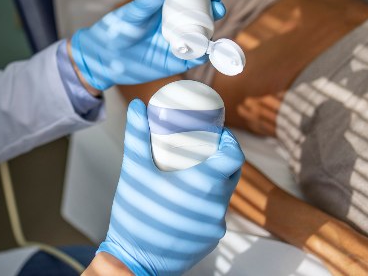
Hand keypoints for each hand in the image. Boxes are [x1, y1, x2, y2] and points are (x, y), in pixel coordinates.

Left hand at [70, 0, 224, 90]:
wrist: (103, 57)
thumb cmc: (116, 30)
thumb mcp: (133, 13)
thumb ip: (148, 0)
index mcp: (166, 9)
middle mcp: (175, 25)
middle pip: (202, 17)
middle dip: (214, 11)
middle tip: (218, 6)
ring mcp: (176, 44)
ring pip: (201, 37)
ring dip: (213, 31)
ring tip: (215, 26)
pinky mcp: (174, 62)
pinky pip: (194, 59)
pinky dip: (204, 55)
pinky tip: (209, 50)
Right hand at [98, 99, 243, 275]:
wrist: (134, 260)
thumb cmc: (135, 215)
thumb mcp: (134, 171)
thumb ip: (136, 136)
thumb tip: (137, 106)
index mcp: (203, 186)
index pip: (234, 156)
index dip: (229, 141)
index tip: (217, 134)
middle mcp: (216, 207)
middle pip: (230, 173)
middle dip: (219, 157)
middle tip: (202, 146)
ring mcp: (215, 226)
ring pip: (222, 195)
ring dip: (211, 180)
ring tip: (190, 170)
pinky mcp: (210, 240)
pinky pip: (213, 214)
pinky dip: (204, 202)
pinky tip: (186, 198)